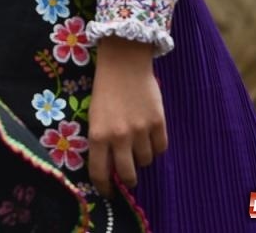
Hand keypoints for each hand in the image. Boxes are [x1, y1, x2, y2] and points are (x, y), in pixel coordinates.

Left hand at [87, 35, 166, 194]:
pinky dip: (156, 148)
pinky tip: (150, 137)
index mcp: (98, 135)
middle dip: (128, 180)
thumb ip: (102, 140)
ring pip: (146, 161)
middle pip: (128, 174)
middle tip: (129, 178)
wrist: (124, 63)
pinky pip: (161, 148)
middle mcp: (119, 137)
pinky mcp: (158, 123)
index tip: (109, 192)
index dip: (105, 187)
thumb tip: (110, 165)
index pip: (100, 172)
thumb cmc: (105, 89)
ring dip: (141, 158)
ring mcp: (140, 131)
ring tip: (137, 145)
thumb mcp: (94, 116)